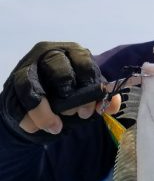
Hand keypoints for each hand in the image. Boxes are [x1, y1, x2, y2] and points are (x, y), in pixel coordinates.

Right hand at [0, 42, 119, 142]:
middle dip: (70, 97)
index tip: (94, 109)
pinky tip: (38, 128)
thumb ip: (101, 99)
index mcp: (72, 52)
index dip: (91, 84)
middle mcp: (49, 53)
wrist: (38, 106)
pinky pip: (18, 101)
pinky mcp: (13, 84)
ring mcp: (28, 67)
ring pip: (32, 85)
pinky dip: (29, 118)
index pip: (84, 60)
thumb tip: (113, 104)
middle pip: (58, 69)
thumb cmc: (68, 96)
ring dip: (45, 112)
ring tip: (56, 128)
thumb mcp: (87, 96)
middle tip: (77, 116)